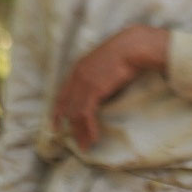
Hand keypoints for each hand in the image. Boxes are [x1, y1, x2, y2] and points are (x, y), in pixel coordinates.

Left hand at [52, 25, 168, 150]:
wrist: (134, 46)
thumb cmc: (128, 49)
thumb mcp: (107, 60)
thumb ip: (100, 71)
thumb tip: (104, 83)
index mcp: (79, 68)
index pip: (63, 94)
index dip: (58, 111)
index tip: (57, 125)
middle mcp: (77, 76)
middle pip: (68, 107)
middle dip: (71, 127)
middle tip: (76, 142)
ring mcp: (83, 84)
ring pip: (75, 114)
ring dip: (81, 132)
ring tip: (86, 146)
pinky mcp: (93, 91)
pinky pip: (86, 115)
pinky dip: (89, 128)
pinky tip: (94, 137)